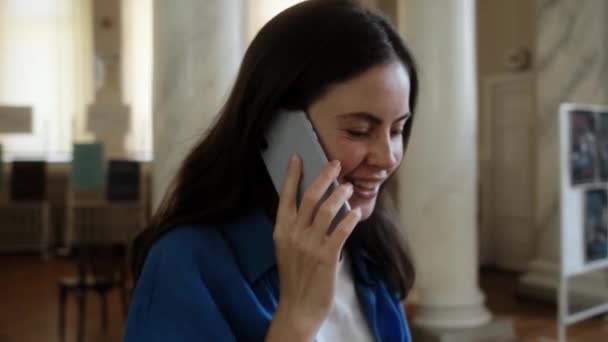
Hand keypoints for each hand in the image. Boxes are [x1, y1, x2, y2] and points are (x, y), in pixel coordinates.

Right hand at [265, 155, 361, 341]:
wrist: (298, 305)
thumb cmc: (294, 276)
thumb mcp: (286, 248)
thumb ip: (295, 227)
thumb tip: (312, 206)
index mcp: (281, 230)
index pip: (286, 196)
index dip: (292, 175)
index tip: (298, 157)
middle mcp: (294, 234)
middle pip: (310, 197)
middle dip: (324, 176)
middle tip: (336, 164)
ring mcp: (310, 245)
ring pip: (328, 210)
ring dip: (340, 194)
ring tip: (349, 186)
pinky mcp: (327, 256)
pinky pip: (342, 230)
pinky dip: (351, 218)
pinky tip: (357, 211)